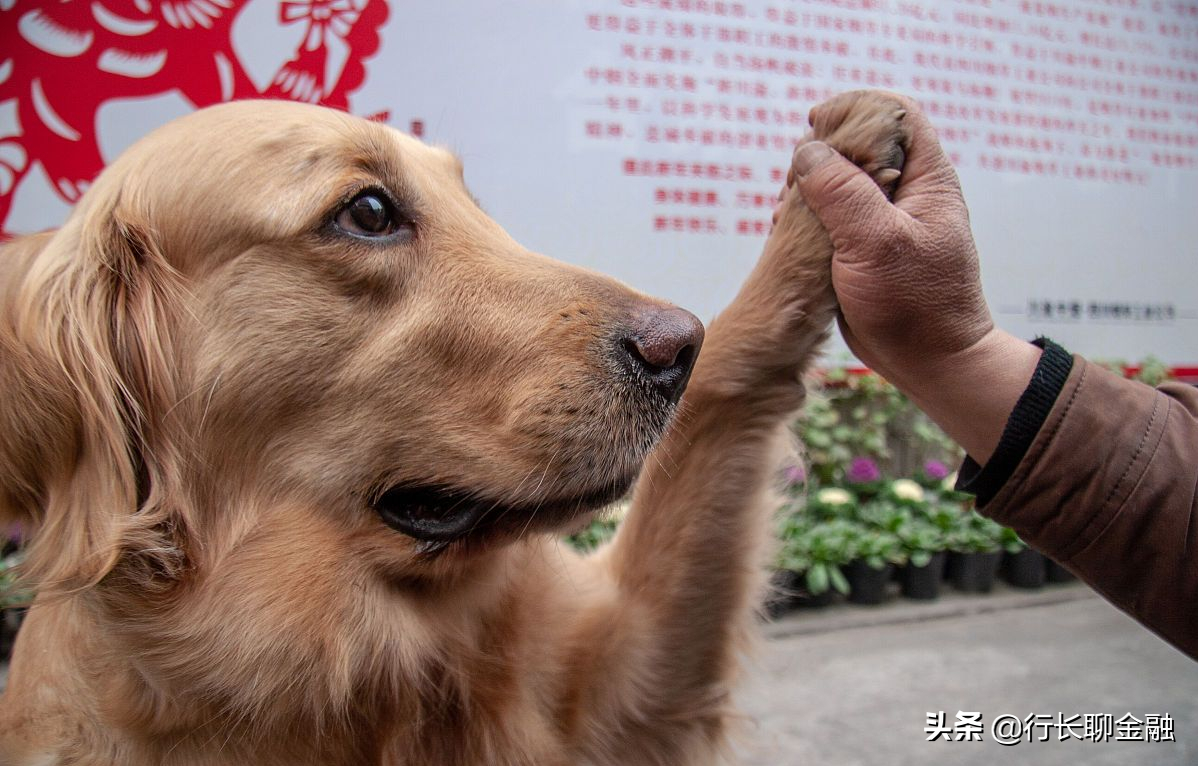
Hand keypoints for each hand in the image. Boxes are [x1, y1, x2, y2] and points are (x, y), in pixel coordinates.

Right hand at [783, 93, 1040, 461]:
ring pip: (838, 181)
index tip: (816, 123)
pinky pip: (830, 216)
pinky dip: (805, 218)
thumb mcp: (877, 241)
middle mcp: (906, 193)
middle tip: (796, 185)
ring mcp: (883, 220)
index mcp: (926, 179)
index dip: (854, 109)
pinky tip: (787, 233)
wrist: (929, 360)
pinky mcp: (863, 247)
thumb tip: (808, 151)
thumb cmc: (915, 302)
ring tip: (787, 214)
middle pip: (858, 144)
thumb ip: (842, 192)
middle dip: (820, 155)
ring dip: (807, 190)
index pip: (895, 113)